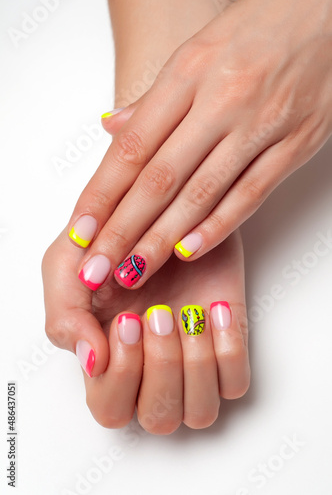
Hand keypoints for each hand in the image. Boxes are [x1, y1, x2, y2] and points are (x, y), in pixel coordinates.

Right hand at [42, 228, 249, 432]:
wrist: (165, 204)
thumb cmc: (113, 236)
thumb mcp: (67, 265)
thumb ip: (65, 314)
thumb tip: (92, 360)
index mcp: (110, 356)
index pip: (111, 409)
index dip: (121, 377)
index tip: (129, 319)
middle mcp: (152, 366)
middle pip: (159, 418)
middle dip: (161, 368)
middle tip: (158, 314)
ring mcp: (193, 357)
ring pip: (200, 412)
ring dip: (195, 365)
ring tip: (189, 313)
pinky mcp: (229, 341)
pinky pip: (236, 383)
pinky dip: (228, 351)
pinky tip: (214, 310)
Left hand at [67, 0, 331, 290]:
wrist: (326, 13)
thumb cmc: (257, 30)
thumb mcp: (195, 53)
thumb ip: (154, 100)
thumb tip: (112, 129)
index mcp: (187, 74)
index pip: (132, 148)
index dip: (102, 195)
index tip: (81, 230)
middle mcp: (220, 101)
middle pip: (160, 179)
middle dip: (123, 229)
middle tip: (98, 267)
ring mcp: (260, 125)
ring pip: (201, 193)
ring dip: (162, 239)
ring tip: (135, 270)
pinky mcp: (294, 145)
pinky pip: (250, 194)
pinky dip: (218, 226)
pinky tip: (189, 251)